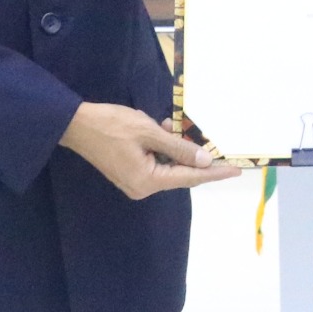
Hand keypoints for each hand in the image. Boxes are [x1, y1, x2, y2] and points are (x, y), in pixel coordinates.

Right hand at [60, 102, 239, 198]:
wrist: (76, 124)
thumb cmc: (112, 125)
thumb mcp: (149, 132)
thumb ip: (178, 147)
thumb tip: (205, 161)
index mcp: (147, 181)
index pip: (189, 177)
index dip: (214, 172)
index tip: (236, 170)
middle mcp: (142, 187)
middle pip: (179, 174)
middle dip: (195, 158)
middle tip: (216, 148)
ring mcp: (134, 182)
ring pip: (168, 167)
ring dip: (176, 149)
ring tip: (176, 129)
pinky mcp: (129, 173)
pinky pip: (155, 163)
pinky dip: (163, 149)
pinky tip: (163, 130)